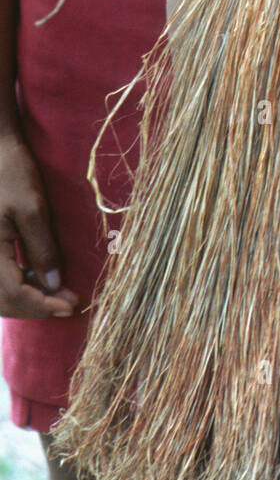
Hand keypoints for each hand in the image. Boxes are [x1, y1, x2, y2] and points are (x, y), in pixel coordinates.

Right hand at [0, 132, 75, 317]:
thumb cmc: (11, 173)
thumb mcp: (33, 208)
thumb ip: (42, 249)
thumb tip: (53, 286)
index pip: (14, 293)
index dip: (44, 305)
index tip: (73, 304)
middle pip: (4, 301)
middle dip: (37, 307)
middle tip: (70, 303)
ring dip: (28, 300)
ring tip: (59, 295)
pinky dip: (18, 287)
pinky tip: (39, 282)